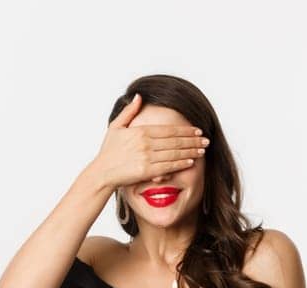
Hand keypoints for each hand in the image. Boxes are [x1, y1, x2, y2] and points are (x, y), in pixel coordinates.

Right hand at [86, 93, 209, 188]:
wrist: (101, 172)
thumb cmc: (108, 152)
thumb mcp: (116, 127)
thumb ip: (129, 112)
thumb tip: (139, 96)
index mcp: (141, 131)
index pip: (169, 130)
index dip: (186, 130)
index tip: (197, 131)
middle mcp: (146, 143)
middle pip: (175, 140)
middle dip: (193, 140)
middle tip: (206, 140)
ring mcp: (147, 157)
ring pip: (175, 153)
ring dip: (191, 151)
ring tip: (202, 150)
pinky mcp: (147, 171)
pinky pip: (169, 166)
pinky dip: (181, 163)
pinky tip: (190, 161)